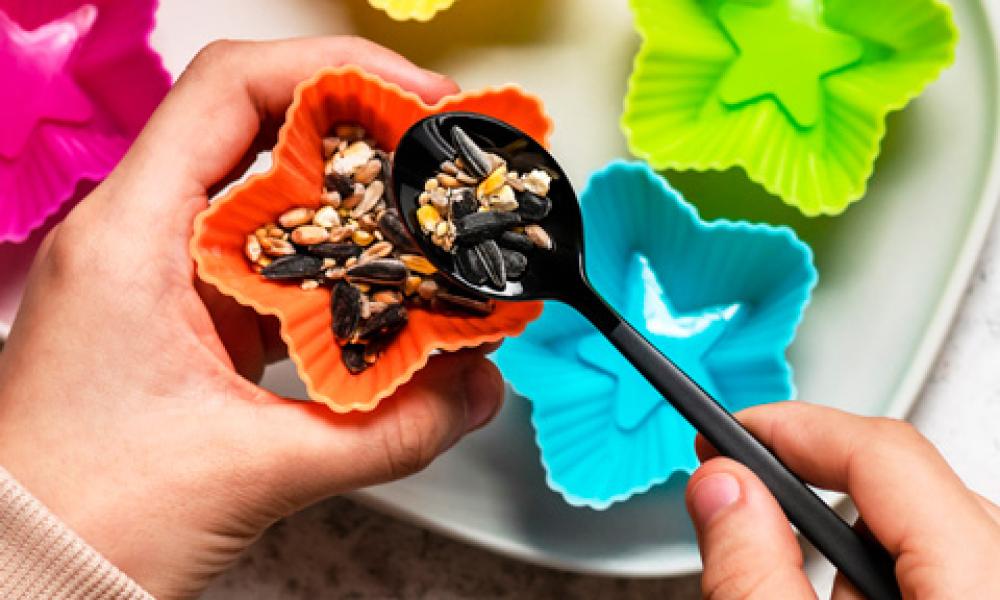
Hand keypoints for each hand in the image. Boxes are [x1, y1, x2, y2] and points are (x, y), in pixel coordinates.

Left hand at [0, 37, 503, 598]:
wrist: (18, 574)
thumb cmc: (85, 516)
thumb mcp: (256, 470)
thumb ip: (390, 430)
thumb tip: (476, 391)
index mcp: (130, 240)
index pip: (230, 90)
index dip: (334, 72)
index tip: (418, 99)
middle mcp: (136, 238)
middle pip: (258, 128)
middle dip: (358, 131)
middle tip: (437, 153)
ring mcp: (156, 274)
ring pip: (264, 194)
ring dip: (347, 198)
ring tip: (421, 215)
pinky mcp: (179, 315)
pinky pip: (265, 258)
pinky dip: (329, 262)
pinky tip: (378, 289)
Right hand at [685, 402, 999, 598]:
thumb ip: (753, 570)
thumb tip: (721, 486)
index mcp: (979, 583)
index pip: (883, 453)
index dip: (792, 429)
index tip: (730, 432)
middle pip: (905, 486)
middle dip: (814, 502)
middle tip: (746, 517)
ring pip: (926, 527)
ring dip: (854, 553)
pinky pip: (949, 561)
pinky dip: (893, 576)